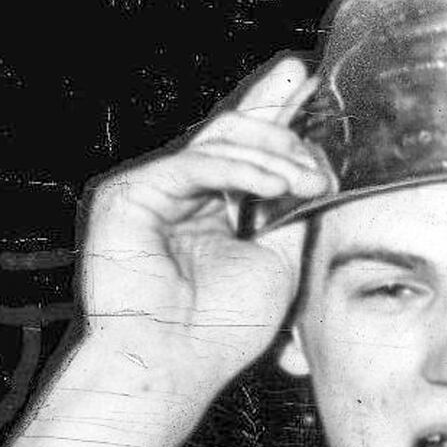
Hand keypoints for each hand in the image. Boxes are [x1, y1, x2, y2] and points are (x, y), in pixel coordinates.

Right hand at [79, 56, 326, 408]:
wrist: (172, 366)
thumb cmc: (221, 329)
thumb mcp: (279, 264)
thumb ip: (291, 216)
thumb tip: (316, 175)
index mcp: (213, 207)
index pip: (247, 148)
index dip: (275, 111)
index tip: (308, 81)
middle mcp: (181, 192)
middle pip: (232, 130)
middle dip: (280, 123)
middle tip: (316, 146)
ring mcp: (153, 190)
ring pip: (220, 141)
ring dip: (274, 156)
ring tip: (307, 184)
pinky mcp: (130, 195)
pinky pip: (194, 166)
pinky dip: (241, 170)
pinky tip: (276, 185)